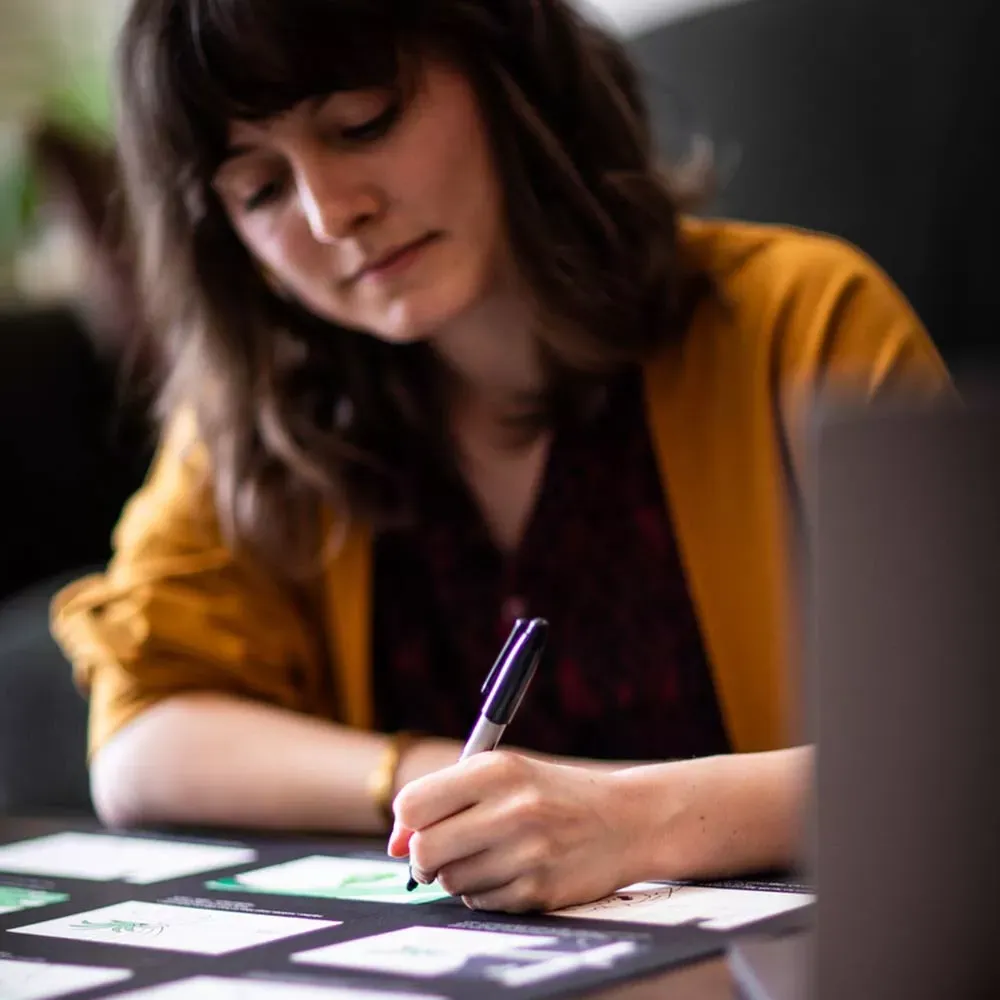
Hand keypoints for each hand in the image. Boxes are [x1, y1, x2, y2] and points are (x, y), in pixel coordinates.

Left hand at [387, 751, 638, 912]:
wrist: (625, 819)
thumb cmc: (551, 794)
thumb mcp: (504, 774)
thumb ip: (446, 797)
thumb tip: (394, 843)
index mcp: (497, 770)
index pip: (414, 805)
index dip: (405, 824)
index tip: (415, 829)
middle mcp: (512, 809)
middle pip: (424, 851)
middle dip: (422, 858)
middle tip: (438, 854)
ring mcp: (528, 853)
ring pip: (450, 882)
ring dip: (457, 875)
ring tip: (489, 855)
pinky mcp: (539, 891)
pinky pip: (481, 903)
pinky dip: (484, 892)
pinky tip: (511, 871)